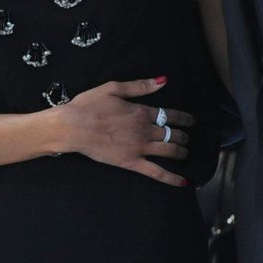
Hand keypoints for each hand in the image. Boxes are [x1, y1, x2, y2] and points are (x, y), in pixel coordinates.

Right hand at [50, 77, 193, 186]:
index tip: (191, 121)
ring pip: (170, 151)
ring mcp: (139, 148)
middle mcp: (145, 130)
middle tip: (187, 138)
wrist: (72, 126)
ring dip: (181, 152)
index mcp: (141, 112)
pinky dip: (171, 177)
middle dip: (183, 136)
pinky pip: (156, 172)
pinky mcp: (131, 162)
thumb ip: (140, 86)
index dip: (184, 118)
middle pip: (173, 134)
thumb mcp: (113, 88)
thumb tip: (163, 81)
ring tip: (185, 153)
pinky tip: (183, 182)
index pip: (170, 115)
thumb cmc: (88, 105)